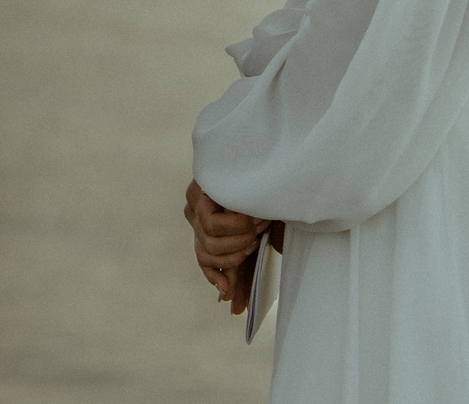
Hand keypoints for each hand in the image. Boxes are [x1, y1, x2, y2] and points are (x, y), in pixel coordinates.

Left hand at [184, 180, 276, 313]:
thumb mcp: (258, 236)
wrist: (273, 160)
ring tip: (258, 221)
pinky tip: (249, 213)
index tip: (226, 291)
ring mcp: (195, 201)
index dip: (214, 274)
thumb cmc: (269, 198)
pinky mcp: (198, 191)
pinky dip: (235, 225)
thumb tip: (229, 307)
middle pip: (207, 254)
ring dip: (240, 237)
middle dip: (239, 252)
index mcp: (209, 224)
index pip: (204, 257)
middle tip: (259, 235)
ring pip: (211, 242)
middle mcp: (197, 212)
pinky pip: (212, 225)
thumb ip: (243, 269)